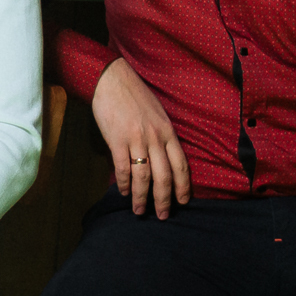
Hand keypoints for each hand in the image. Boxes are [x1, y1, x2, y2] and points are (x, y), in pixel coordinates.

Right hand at [91, 57, 190, 218]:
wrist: (111, 80)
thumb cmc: (134, 96)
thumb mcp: (157, 114)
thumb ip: (160, 136)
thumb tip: (159, 159)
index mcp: (167, 131)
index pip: (181, 164)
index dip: (183, 186)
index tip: (183, 202)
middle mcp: (155, 138)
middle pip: (164, 176)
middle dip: (164, 199)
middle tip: (163, 216)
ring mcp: (136, 139)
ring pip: (143, 176)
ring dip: (142, 197)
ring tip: (139, 211)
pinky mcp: (117, 140)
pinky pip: (123, 168)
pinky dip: (124, 183)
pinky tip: (124, 191)